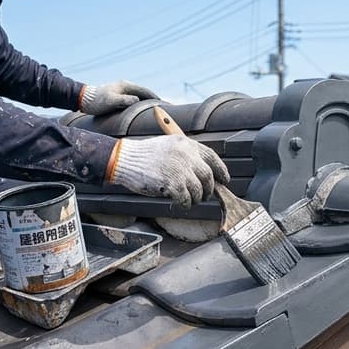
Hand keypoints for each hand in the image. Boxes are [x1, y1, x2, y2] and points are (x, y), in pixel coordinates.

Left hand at [80, 81, 158, 114]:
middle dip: (151, 98)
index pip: (144, 90)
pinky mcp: (117, 95)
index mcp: (125, 85)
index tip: (162, 103)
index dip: (153, 97)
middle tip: (161, 105)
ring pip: (137, 94)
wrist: (84, 99)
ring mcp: (120, 90)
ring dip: (145, 100)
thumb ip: (124, 100)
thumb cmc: (97, 101)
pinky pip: (132, 98)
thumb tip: (137, 100)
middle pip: (142, 92)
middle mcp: (124, 86)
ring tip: (153, 107)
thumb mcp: (111, 101)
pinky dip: (138, 102)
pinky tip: (139, 108)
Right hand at [109, 136, 230, 207]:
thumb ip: (185, 155)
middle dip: (208, 189)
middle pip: (208, 176)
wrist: (124, 159)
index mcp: (186, 143)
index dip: (221, 170)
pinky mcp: (172, 183)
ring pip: (199, 190)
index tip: (224, 180)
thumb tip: (202, 173)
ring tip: (190, 201)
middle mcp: (186, 154)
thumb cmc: (143, 156)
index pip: (212, 157)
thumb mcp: (168, 146)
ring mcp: (180, 169)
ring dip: (196, 198)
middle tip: (204, 196)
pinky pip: (187, 198)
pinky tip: (181, 204)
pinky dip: (186, 204)